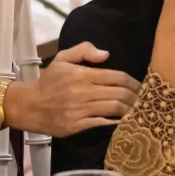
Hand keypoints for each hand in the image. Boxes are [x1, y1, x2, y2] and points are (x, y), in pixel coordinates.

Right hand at [7, 43, 140, 136]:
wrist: (29, 105)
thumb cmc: (49, 82)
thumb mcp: (62, 59)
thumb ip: (84, 50)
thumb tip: (106, 54)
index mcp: (82, 74)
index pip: (116, 76)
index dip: (132, 81)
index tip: (141, 85)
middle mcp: (83, 91)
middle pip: (118, 93)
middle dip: (135, 96)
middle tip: (145, 99)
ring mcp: (80, 110)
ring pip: (113, 108)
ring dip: (129, 109)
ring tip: (138, 110)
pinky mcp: (77, 125)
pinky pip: (102, 123)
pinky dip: (116, 122)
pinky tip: (124, 121)